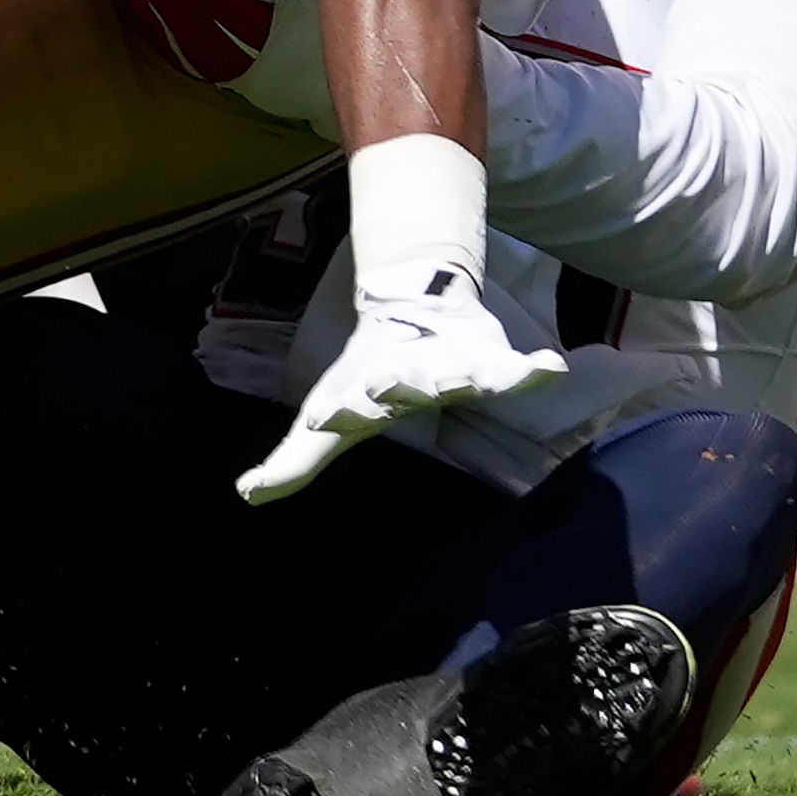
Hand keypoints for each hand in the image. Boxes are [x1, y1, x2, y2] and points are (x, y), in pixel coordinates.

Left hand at [236, 264, 567, 504]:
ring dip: (460, 374)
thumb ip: (293, 461)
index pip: (345, 408)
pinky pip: (514, 370)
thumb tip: (246, 493)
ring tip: (466, 377)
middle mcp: (404, 377)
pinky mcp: (487, 362)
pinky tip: (550, 369)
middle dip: (395, 386)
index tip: (323, 419)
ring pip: (456, 370)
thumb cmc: (364, 378)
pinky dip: (532, 370)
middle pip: (401, 384)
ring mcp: (447, 366)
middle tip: (386, 387)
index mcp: (362, 395)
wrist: (412, 301)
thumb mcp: (328, 421)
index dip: (334, 416)